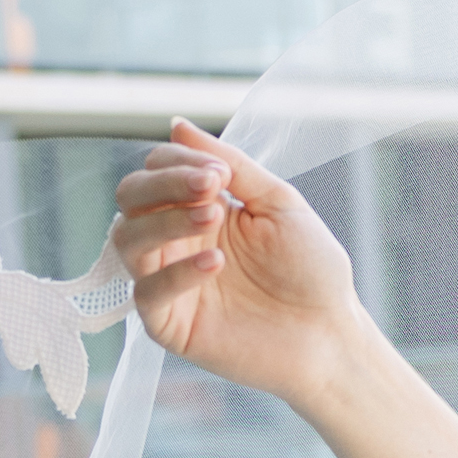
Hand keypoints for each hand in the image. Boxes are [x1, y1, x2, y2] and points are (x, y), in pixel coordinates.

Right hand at [109, 121, 367, 404]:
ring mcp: (168, 282)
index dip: (178, 163)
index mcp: (198, 208)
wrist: (330, 332)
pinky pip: (146, 293)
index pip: (156, 170)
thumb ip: (231, 165)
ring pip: (127, 241)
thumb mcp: (277, 202)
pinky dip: (175, 273)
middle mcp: (175, 242)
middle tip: (211, 188)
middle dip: (162, 184)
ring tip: (213, 218)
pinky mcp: (169, 324)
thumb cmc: (310, 268)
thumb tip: (177, 125)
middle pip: (129, 198)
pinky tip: (215, 263)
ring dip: (165, 222)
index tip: (221, 173)